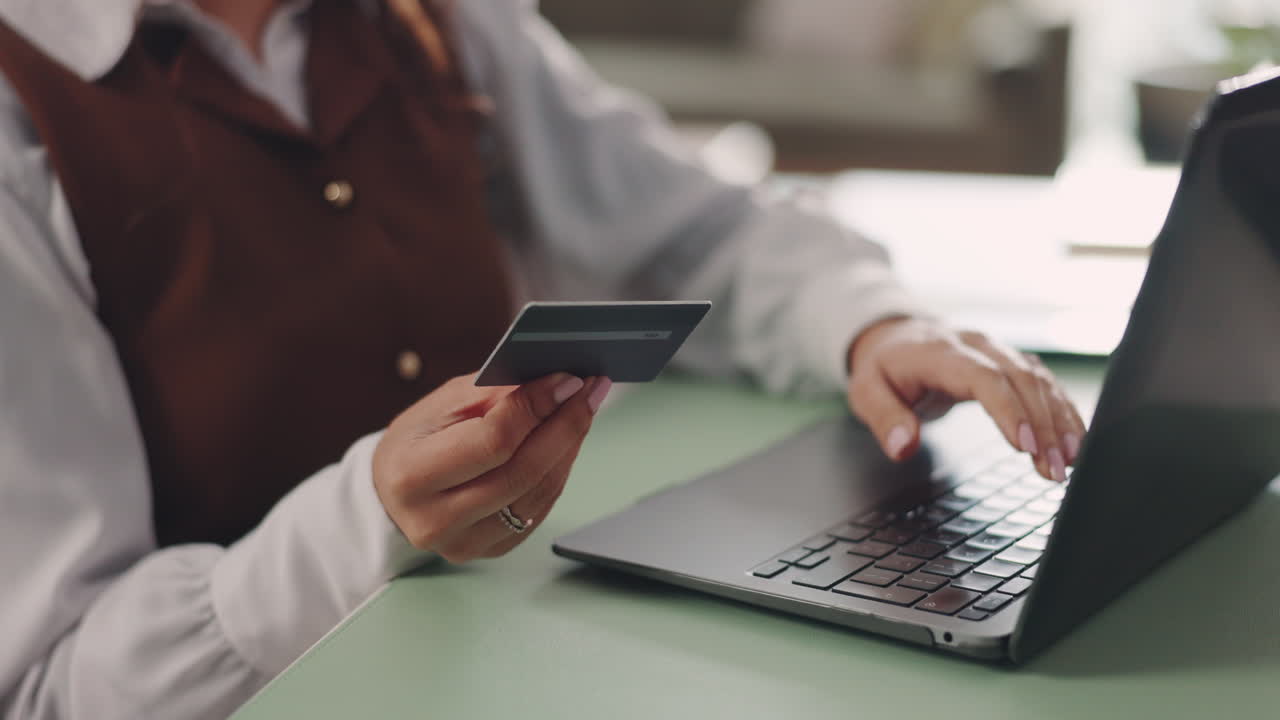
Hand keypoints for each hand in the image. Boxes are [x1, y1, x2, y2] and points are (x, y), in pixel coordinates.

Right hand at [372, 372, 611, 562]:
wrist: (395, 490)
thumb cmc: (419, 439)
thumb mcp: (441, 404)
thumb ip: (493, 392)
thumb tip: (551, 381)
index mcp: (412, 475)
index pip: (492, 442)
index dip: (535, 408)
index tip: (566, 379)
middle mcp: (435, 520)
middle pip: (522, 471)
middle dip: (564, 425)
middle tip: (588, 390)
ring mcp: (464, 543)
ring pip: (538, 492)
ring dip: (569, 446)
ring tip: (583, 409)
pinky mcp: (490, 551)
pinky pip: (540, 509)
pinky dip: (559, 470)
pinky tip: (566, 441)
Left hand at [846, 317, 1085, 481]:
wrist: (896, 337)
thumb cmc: (884, 367)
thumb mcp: (866, 391)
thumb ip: (884, 418)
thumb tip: (902, 447)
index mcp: (940, 350)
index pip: (983, 377)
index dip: (1008, 410)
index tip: (1025, 447)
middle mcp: (977, 345)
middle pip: (1021, 380)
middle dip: (1043, 426)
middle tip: (1055, 469)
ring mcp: (998, 351)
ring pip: (1040, 381)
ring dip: (1060, 422)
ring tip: (1071, 463)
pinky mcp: (1012, 363)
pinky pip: (1046, 384)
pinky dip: (1063, 413)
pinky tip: (1075, 442)